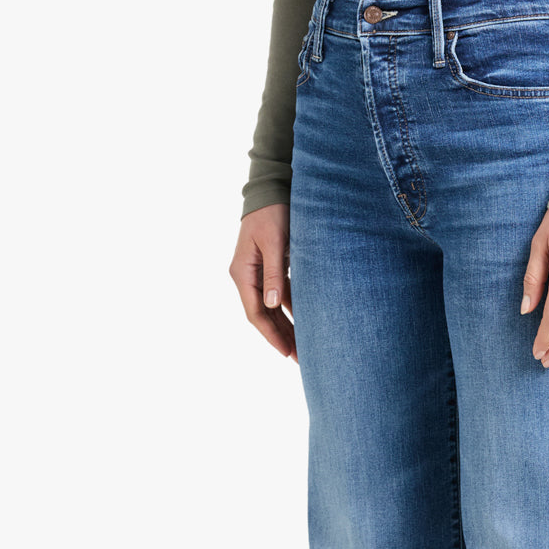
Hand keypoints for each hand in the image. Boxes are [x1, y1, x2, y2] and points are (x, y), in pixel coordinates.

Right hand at [230, 204, 296, 360]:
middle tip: (299, 359)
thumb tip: (272, 305)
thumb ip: (274, 274)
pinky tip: (305, 322)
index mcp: (243, 273)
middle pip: (263, 315)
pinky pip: (280, 295)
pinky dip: (292, 309)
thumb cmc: (272, 212)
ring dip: (287, 326)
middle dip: (281, 337)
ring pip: (272, 308)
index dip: (271, 335)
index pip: (256, 313)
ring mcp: (258, 273)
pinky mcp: (271, 267)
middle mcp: (247, 276)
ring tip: (304, 347)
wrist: (272, 189)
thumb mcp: (274, 243)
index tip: (287, 352)